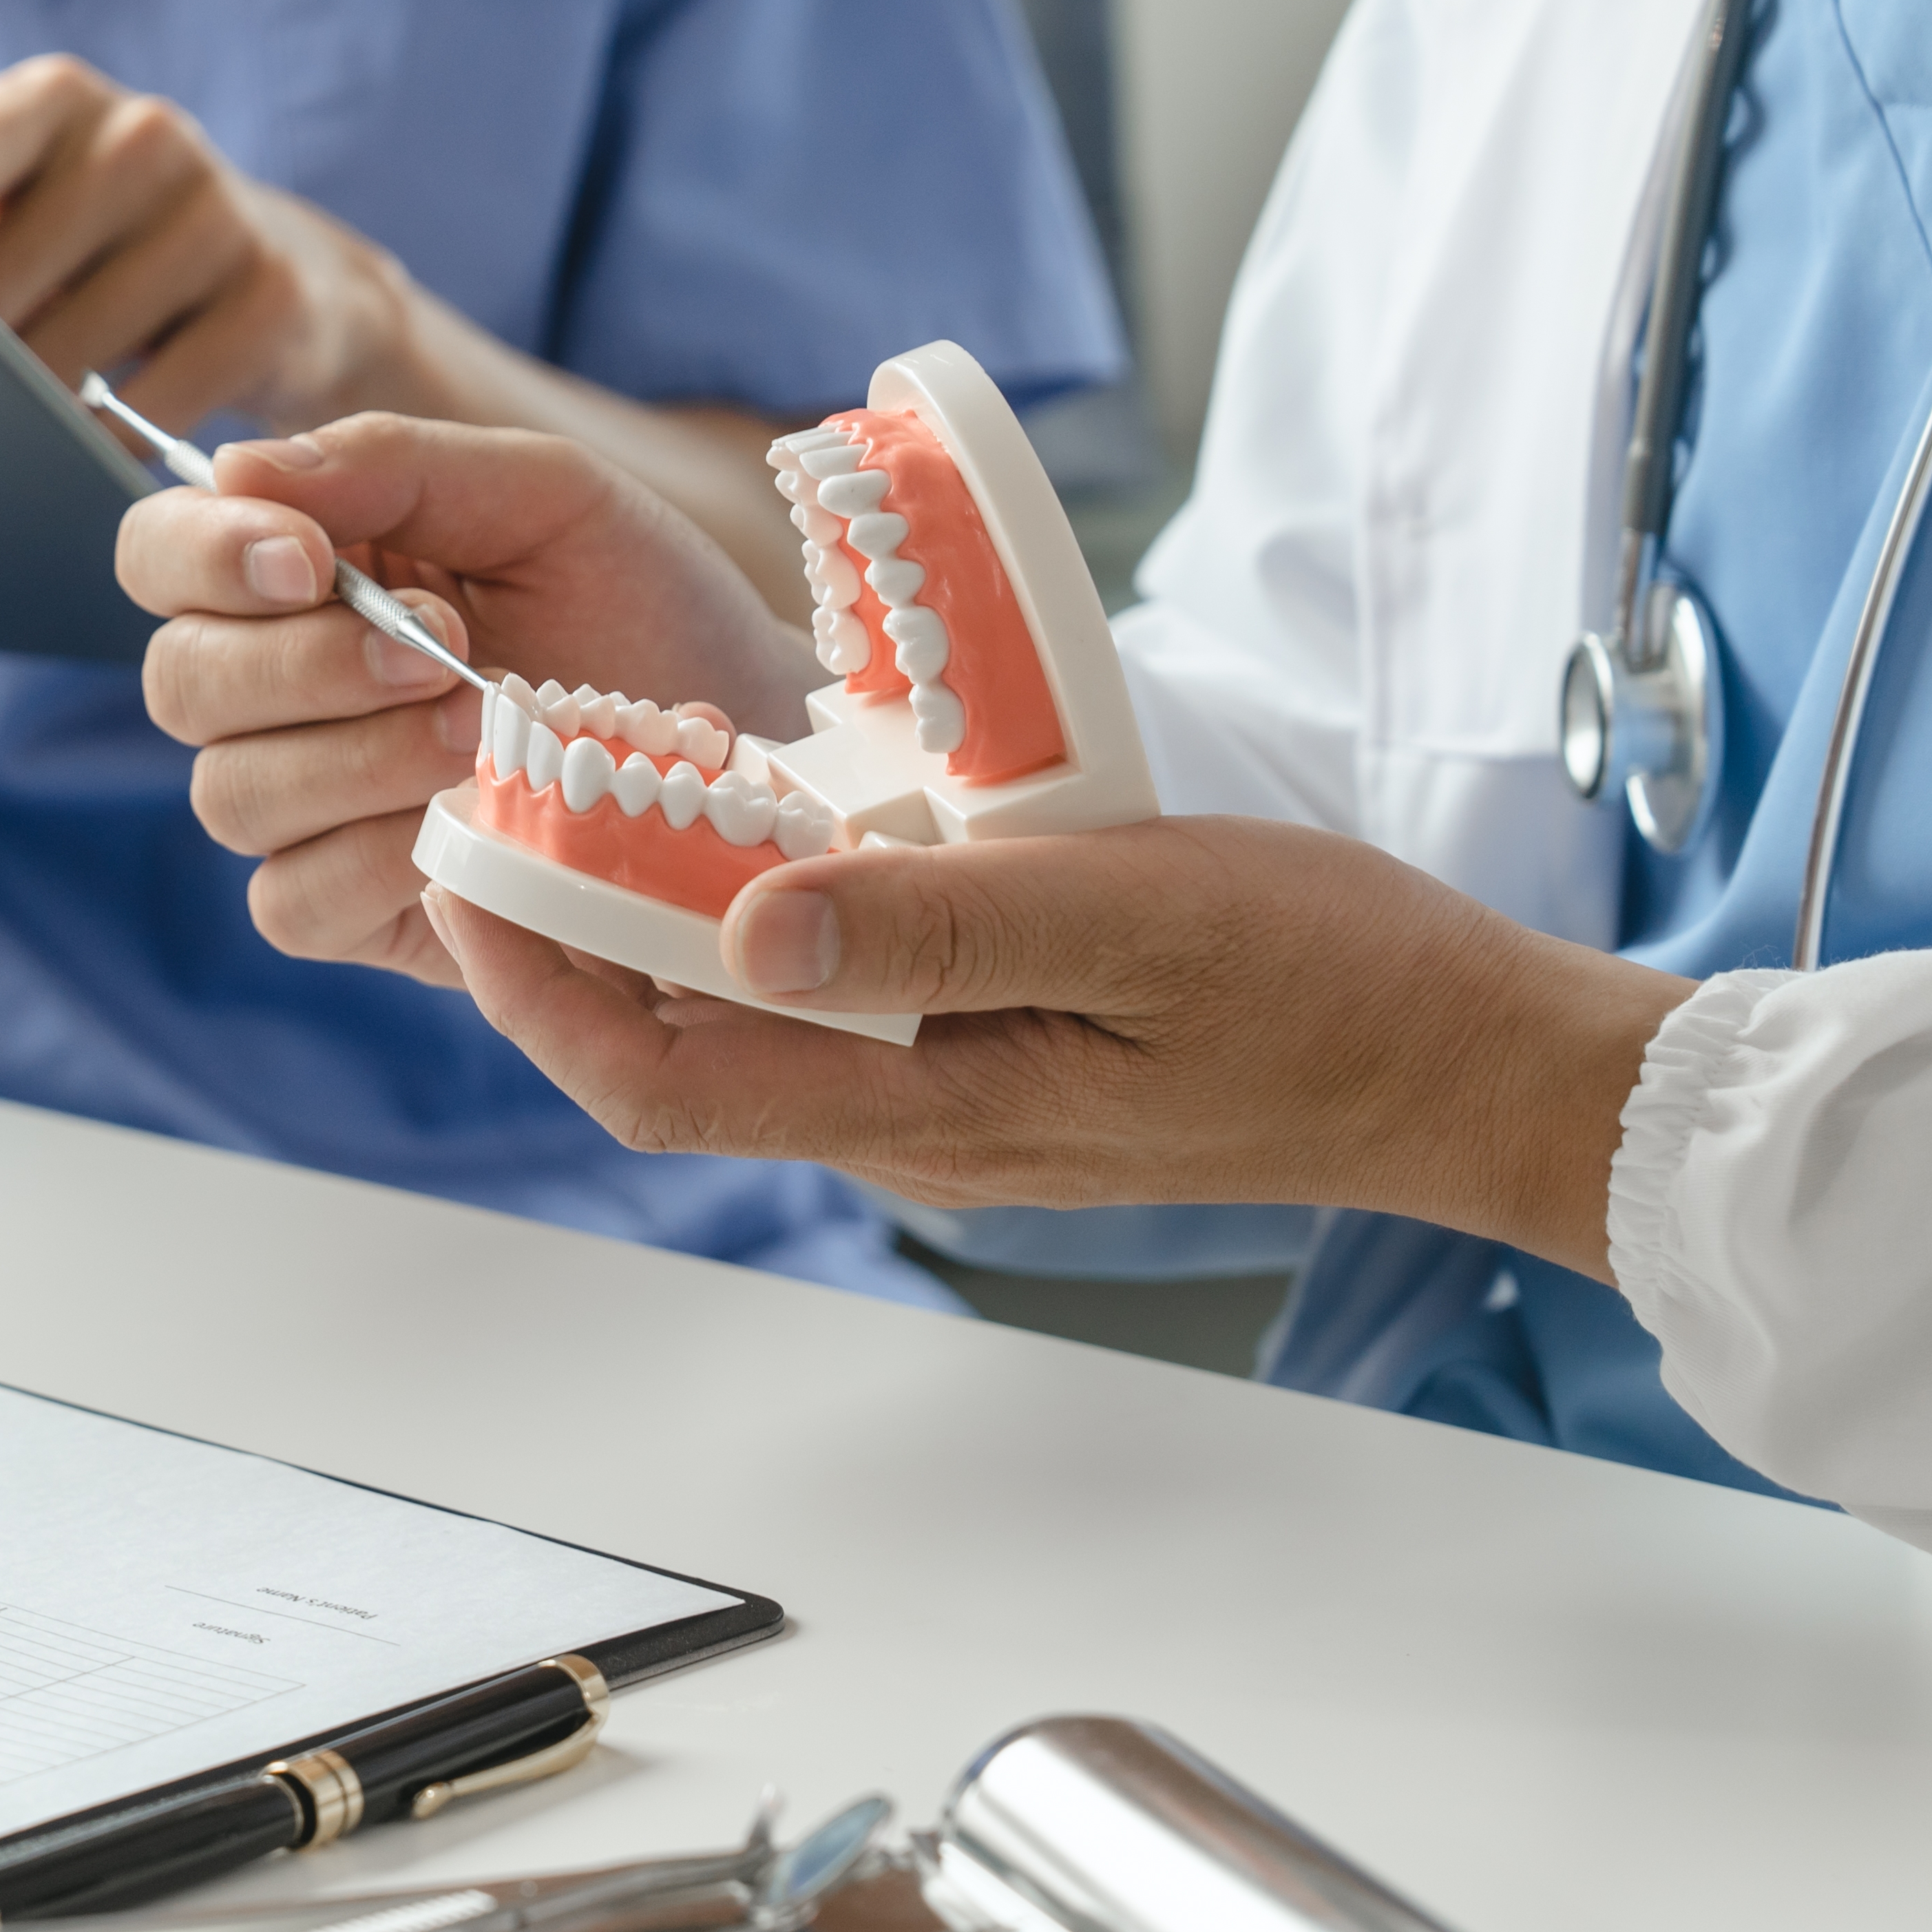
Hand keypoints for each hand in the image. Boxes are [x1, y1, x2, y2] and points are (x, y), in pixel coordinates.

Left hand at [0, 54, 411, 430]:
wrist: (293, 289)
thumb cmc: (104, 260)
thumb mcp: (24, 223)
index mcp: (49, 101)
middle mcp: (136, 134)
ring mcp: (213, 211)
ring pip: (68, 354)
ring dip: (24, 416)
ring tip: (7, 442)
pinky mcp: (272, 296)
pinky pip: (153, 407)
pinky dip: (106, 450)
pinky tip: (86, 464)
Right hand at [117, 412, 818, 981]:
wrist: (758, 745)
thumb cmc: (649, 607)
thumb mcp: (544, 497)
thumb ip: (393, 466)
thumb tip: (239, 467)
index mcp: (302, 574)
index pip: (163, 553)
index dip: (205, 555)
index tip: (309, 559)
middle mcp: (279, 692)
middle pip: (181, 682)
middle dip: (302, 662)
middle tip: (442, 649)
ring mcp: (309, 809)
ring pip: (231, 793)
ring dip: (354, 757)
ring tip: (483, 732)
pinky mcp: (353, 910)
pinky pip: (291, 900)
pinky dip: (368, 857)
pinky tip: (460, 824)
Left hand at [422, 816, 1690, 1275]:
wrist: (1470, 1065)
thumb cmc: (1332, 984)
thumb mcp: (1134, 915)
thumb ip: (935, 927)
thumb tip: (743, 924)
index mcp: (930, 1113)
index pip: (657, 1079)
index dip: (533, 983)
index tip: (461, 865)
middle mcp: (917, 1135)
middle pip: (677, 1059)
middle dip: (567, 945)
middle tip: (503, 804)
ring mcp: (958, 1111)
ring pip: (752, 1032)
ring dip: (664, 929)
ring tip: (608, 797)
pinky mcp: (1003, 1068)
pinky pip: (839, 1011)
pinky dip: (771, 927)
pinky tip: (771, 836)